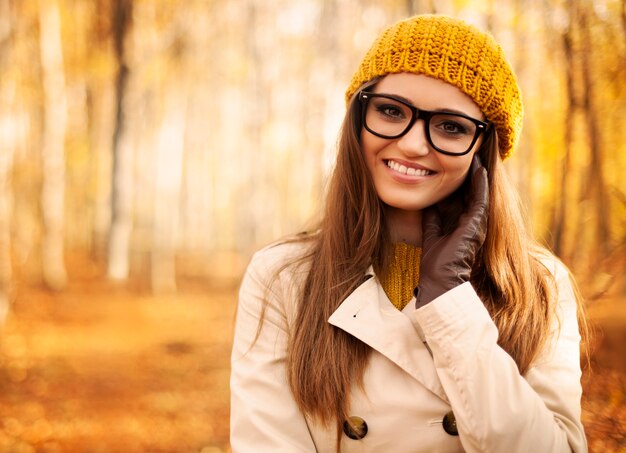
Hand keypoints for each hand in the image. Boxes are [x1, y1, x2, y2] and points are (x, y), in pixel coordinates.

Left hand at [416, 155, 488, 306]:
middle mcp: (471, 220)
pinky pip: (480, 199)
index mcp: (460, 222)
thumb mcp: (431, 230)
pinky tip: (479, 169)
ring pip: (478, 192)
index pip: (461, 196)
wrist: (440, 279)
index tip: (455, 161)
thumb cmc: (435, 260)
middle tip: (469, 152)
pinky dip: (480, 184)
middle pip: (470, 191)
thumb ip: (432, 216)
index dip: (459, 179)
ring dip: (478, 174)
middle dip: (469, 173)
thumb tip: (428, 200)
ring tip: (477, 154)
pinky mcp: (476, 224)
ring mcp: (476, 222)